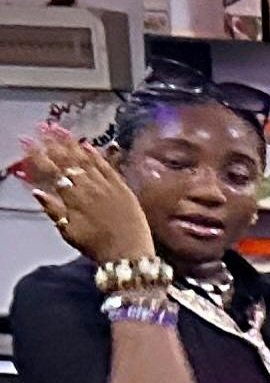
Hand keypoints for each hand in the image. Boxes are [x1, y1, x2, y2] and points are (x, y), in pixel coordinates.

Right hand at [15, 125, 155, 267]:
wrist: (128, 253)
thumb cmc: (96, 245)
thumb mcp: (68, 231)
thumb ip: (53, 209)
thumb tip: (36, 192)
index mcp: (73, 198)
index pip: (52, 172)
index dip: (39, 157)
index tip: (29, 144)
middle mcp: (89, 188)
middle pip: (68, 162)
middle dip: (53, 145)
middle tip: (42, 129)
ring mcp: (107, 186)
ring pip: (86, 160)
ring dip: (72, 144)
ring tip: (60, 131)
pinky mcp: (123, 188)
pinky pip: (108, 167)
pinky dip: (97, 155)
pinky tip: (88, 145)